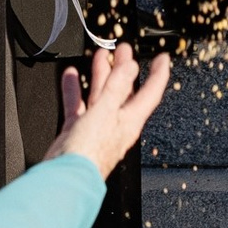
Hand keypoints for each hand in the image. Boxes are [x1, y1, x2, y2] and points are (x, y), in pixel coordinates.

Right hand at [46, 40, 172, 176]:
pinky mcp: (77, 131)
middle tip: (124, 49)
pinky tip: (71, 76)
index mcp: (129, 120)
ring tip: (100, 55)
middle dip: (124, 68)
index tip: (162, 58)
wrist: (65, 178)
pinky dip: (75, 89)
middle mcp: (115, 123)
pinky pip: (78, 104)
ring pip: (101, 94)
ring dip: (101, 75)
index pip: (151, 93)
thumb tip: (130, 67)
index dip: (158, 74)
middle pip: (124, 90)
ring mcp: (96, 127)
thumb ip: (116, 89)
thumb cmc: (89, 155)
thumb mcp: (105, 114)